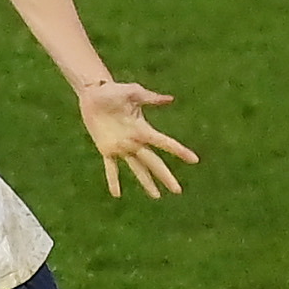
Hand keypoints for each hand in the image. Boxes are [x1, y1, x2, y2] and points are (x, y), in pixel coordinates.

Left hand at [78, 77, 195, 198]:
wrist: (93, 93)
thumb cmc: (114, 91)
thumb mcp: (133, 92)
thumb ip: (150, 97)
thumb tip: (170, 99)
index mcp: (143, 129)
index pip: (165, 143)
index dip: (179, 151)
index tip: (194, 160)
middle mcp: (135, 142)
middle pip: (154, 162)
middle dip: (166, 176)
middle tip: (178, 190)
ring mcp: (121, 148)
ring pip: (138, 168)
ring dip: (147, 182)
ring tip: (157, 196)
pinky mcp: (106, 149)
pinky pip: (111, 167)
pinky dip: (113, 180)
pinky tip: (117, 194)